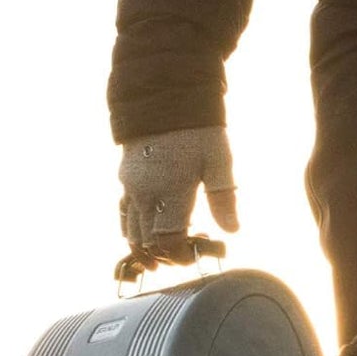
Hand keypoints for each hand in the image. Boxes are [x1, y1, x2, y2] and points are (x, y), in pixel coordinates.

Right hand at [118, 125, 239, 264]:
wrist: (164, 99)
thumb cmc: (198, 130)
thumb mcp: (219, 161)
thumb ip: (224, 199)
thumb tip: (231, 230)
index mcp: (170, 193)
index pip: (168, 241)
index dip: (181, 255)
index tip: (197, 253)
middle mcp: (144, 195)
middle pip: (147, 243)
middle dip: (167, 255)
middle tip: (189, 251)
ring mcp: (131, 188)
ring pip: (131, 233)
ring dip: (148, 247)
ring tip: (170, 249)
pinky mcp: (125, 181)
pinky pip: (124, 216)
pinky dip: (135, 231)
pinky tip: (151, 232)